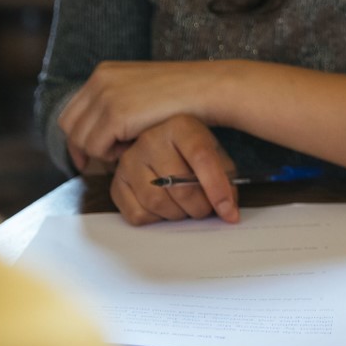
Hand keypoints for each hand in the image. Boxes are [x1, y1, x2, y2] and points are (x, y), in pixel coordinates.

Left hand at [59, 60, 225, 168]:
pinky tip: (134, 145)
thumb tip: (96, 131)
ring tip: (129, 146)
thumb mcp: (140, 91)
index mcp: (104, 72)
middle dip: (83, 145)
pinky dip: (112, 154)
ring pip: (81, 139)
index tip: (87, 156)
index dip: (77, 136)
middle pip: (69, 125)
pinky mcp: (115, 113)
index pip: (72, 110)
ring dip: (101, 150)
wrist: (206, 88)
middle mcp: (100, 80)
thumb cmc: (182, 95)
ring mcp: (106, 95)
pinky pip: (96, 147)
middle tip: (106, 158)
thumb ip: (116, 103)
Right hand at [109, 114, 239, 225]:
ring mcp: (129, 160)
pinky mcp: (116, 182)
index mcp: (180, 125)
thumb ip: (225, 178)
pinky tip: (164, 207)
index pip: (202, 158)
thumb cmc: (191, 149)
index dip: (217, 189)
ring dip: (179, 214)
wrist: (158, 142)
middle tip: (206, 209)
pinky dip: (156, 219)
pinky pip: (137, 214)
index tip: (228, 211)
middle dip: (200, 207)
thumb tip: (229, 212)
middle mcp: (151, 139)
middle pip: (180, 187)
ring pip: (158, 203)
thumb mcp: (214, 152)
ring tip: (187, 207)